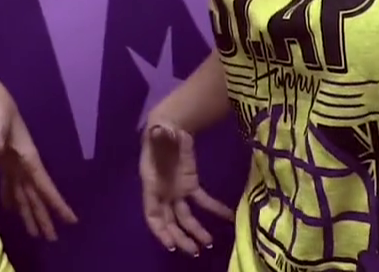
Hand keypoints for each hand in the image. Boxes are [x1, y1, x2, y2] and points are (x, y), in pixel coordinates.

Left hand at [0, 74, 77, 239]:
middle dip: (43, 216)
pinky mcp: (3, 160)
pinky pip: (10, 184)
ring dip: (30, 212)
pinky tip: (13, 210)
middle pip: (36, 195)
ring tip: (36, 233)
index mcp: (28, 156)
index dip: (56, 203)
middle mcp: (24, 163)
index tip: (70, 220)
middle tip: (51, 239)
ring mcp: (14, 163)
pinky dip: (12, 198)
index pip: (44, 184)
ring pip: (25, 193)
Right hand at [140, 122, 233, 254]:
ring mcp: (177, 192)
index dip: (160, 231)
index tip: (171, 244)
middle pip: (170, 222)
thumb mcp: (158, 134)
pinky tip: (227, 216)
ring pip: (185, 217)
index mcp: (151, 185)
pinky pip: (203, 202)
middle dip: (180, 237)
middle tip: (194, 251)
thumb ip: (159, 135)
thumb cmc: (161, 133)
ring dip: (195, 231)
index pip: (152, 215)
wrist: (170, 128)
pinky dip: (215, 209)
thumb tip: (159, 130)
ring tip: (208, 243)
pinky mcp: (191, 186)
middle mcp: (163, 193)